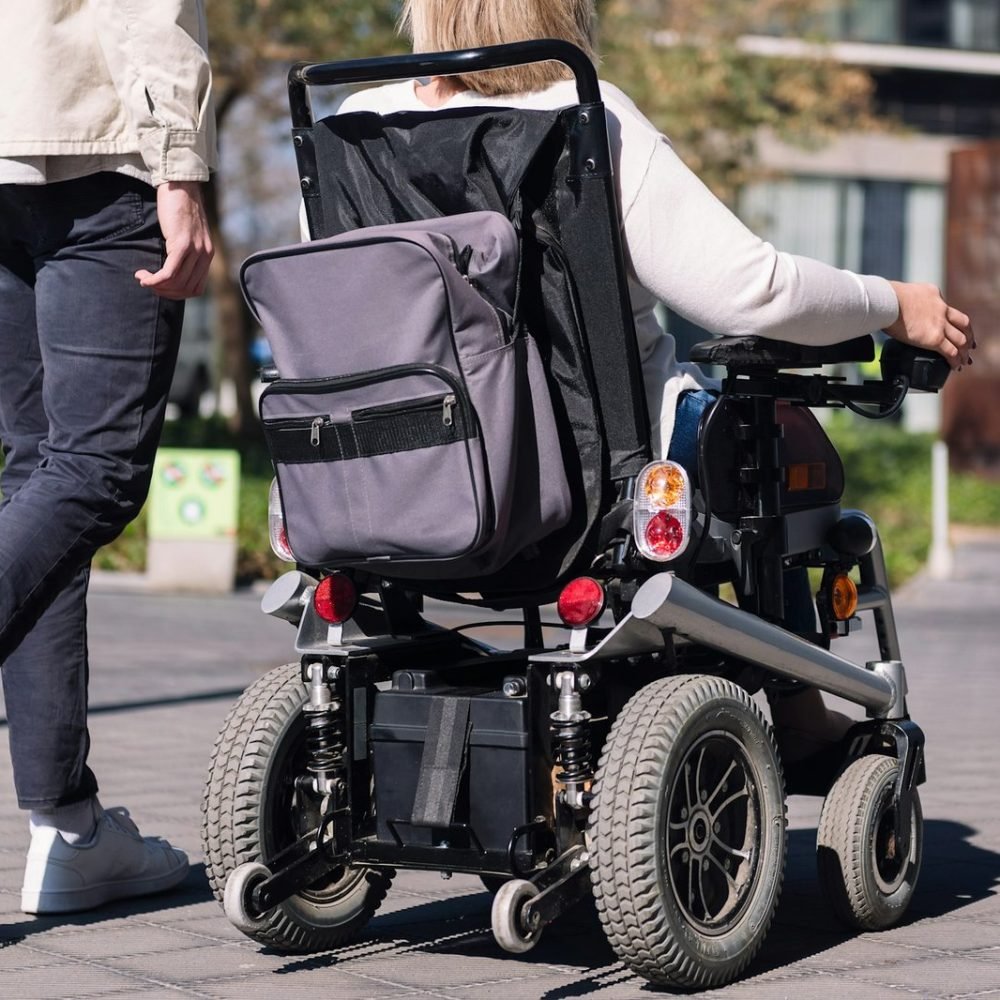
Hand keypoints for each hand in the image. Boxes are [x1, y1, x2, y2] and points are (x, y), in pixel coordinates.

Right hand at [135, 181, 213, 299]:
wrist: (181, 186)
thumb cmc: (179, 209)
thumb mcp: (187, 235)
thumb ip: (186, 252)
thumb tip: (172, 271)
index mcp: (207, 256)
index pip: (195, 289)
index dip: (176, 294)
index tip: (160, 287)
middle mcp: (205, 256)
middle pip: (185, 289)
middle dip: (164, 292)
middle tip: (148, 284)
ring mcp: (195, 251)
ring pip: (176, 283)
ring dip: (156, 286)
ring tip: (143, 278)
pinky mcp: (182, 244)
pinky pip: (169, 272)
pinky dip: (155, 279)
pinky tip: (143, 276)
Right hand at [886, 281, 974, 369]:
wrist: (890, 300)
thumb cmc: (887, 297)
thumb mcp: (902, 292)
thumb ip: (904, 301)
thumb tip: (892, 309)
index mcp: (933, 294)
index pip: (946, 308)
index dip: (950, 319)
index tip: (950, 327)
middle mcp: (941, 308)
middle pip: (962, 323)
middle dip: (968, 335)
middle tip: (968, 344)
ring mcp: (940, 324)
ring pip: (960, 339)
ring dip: (964, 351)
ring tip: (964, 360)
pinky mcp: (935, 338)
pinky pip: (950, 352)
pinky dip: (955, 360)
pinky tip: (955, 366)